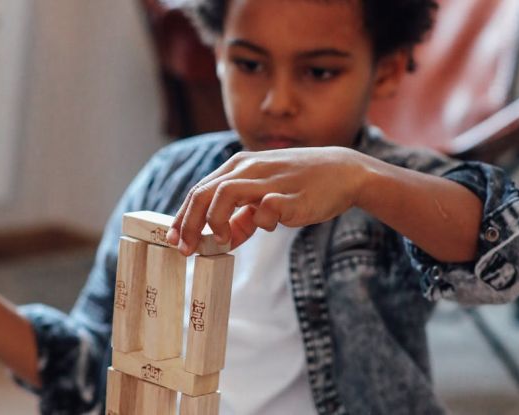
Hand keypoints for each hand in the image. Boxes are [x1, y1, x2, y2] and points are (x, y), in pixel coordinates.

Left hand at [166, 146, 373, 254]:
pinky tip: (266, 227)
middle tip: (184, 249)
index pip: (199, 191)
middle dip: (189, 223)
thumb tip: (221, 240)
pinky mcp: (291, 195)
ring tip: (218, 242)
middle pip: (204, 192)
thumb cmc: (301, 185)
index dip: (183, 217)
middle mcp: (249, 169)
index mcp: (238, 167)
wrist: (343, 173)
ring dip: (215, 220)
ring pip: (225, 192)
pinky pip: (267, 207)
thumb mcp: (264, 197)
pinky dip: (260, 221)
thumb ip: (242, 216)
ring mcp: (269, 180)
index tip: (175, 241)